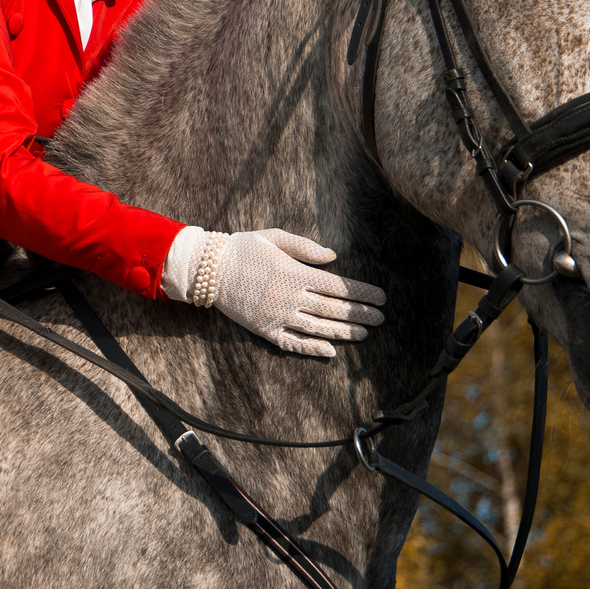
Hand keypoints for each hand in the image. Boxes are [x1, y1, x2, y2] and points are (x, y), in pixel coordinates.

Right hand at [161, 227, 385, 357]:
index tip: (381, 298)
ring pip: (318, 328)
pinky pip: (293, 344)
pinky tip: (330, 351)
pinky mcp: (265, 330)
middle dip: (361, 314)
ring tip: (364, 334)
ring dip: (344, 332)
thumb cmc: (243, 248)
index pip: (338, 286)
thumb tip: (334, 257)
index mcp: (296, 273)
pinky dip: (312, 349)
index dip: (362, 293)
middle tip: (381, 319)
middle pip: (334, 309)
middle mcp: (290, 297)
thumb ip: (306, 247)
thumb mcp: (275, 237)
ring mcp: (278, 316)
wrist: (208, 269)